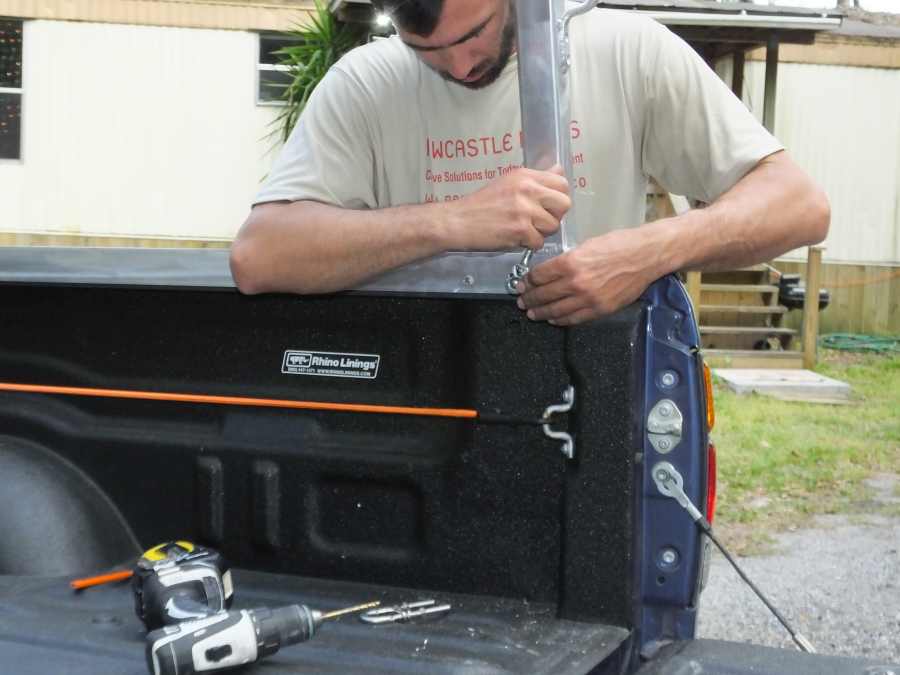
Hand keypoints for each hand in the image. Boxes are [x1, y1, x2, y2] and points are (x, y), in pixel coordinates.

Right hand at [440, 166, 570, 251]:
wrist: (459, 221)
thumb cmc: (482, 204)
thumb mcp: (509, 182)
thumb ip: (536, 179)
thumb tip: (559, 170)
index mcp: (525, 175)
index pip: (562, 183)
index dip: (558, 198)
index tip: (547, 206)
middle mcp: (527, 189)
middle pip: (564, 204)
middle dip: (554, 216)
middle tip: (539, 221)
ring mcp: (524, 210)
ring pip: (553, 226)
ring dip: (541, 232)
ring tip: (523, 230)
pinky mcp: (520, 230)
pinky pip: (539, 242)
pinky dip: (528, 244)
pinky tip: (515, 238)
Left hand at [516, 227, 663, 325]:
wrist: (646, 255)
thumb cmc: (620, 245)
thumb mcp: (586, 245)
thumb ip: (567, 260)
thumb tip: (551, 271)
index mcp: (570, 263)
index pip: (539, 276)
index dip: (527, 281)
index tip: (522, 284)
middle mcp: (576, 283)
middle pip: (544, 295)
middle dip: (529, 299)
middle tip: (521, 301)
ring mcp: (588, 299)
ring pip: (556, 310)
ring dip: (541, 312)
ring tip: (532, 313)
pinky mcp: (600, 309)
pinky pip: (574, 319)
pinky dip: (560, 320)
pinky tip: (553, 319)